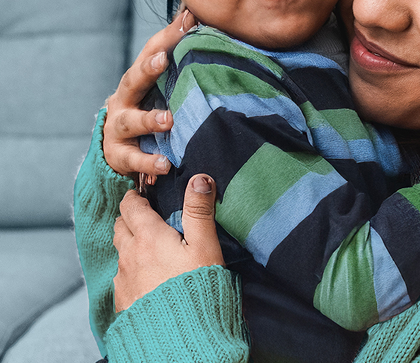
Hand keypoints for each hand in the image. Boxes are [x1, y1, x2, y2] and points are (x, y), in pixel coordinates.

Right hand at [103, 10, 194, 179]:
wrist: (117, 150)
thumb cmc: (146, 107)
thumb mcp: (158, 83)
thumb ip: (175, 52)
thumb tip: (195, 13)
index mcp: (137, 79)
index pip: (151, 52)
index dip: (168, 37)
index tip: (187, 22)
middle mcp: (123, 99)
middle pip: (132, 81)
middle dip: (146, 70)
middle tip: (161, 60)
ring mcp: (118, 128)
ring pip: (131, 121)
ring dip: (150, 119)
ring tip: (169, 120)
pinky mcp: (120, 156)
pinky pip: (134, 160)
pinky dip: (149, 163)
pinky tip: (166, 165)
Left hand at [113, 174, 224, 311]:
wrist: (182, 336)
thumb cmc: (197, 287)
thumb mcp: (205, 245)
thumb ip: (200, 211)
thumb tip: (199, 178)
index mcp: (148, 237)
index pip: (131, 206)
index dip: (136, 196)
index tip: (143, 193)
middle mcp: (130, 256)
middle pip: (120, 226)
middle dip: (129, 218)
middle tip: (146, 217)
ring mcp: (123, 280)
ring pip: (120, 253)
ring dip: (129, 245)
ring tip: (148, 248)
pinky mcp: (124, 301)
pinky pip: (121, 278)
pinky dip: (130, 270)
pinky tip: (147, 277)